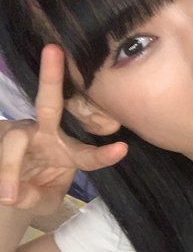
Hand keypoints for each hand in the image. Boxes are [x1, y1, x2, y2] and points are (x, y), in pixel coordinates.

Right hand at [0, 45, 126, 214]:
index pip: (88, 153)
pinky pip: (1, 150)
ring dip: (10, 167)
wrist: (7, 193)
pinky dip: (2, 174)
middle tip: (53, 50)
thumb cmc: (35, 189)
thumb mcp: (42, 200)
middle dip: (52, 76)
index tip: (122, 148)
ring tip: (8, 196)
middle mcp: (44, 132)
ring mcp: (17, 132)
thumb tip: (13, 194)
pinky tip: (5, 193)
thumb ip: (35, 198)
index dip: (103, 154)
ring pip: (15, 140)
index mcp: (68, 150)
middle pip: (49, 102)